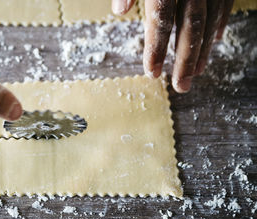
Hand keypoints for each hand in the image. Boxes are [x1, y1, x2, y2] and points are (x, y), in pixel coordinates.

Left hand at [112, 0, 233, 92]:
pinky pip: (224, 4)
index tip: (151, 73)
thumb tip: (119, 11)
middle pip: (191, 26)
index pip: (160, 20)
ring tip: (196, 72)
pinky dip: (219, 23)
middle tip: (181, 85)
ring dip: (203, 49)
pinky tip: (214, 42)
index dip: (156, 48)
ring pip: (209, 19)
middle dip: (186, 59)